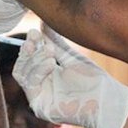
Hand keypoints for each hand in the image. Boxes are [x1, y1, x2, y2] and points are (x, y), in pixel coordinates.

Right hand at [12, 24, 127, 127]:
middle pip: (22, 64)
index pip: (30, 57)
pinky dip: (37, 71)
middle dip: (28, 50)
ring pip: (22, 73)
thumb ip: (55, 42)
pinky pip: (29, 85)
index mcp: (47, 73)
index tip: (34, 31)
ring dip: (34, 59)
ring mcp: (39, 96)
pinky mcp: (39, 106)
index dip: (30, 43)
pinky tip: (50, 63)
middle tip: (36, 38)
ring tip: (49, 51)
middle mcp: (40, 85)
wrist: (106, 100)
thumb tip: (42, 21)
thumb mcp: (71, 57)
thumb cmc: (93, 80)